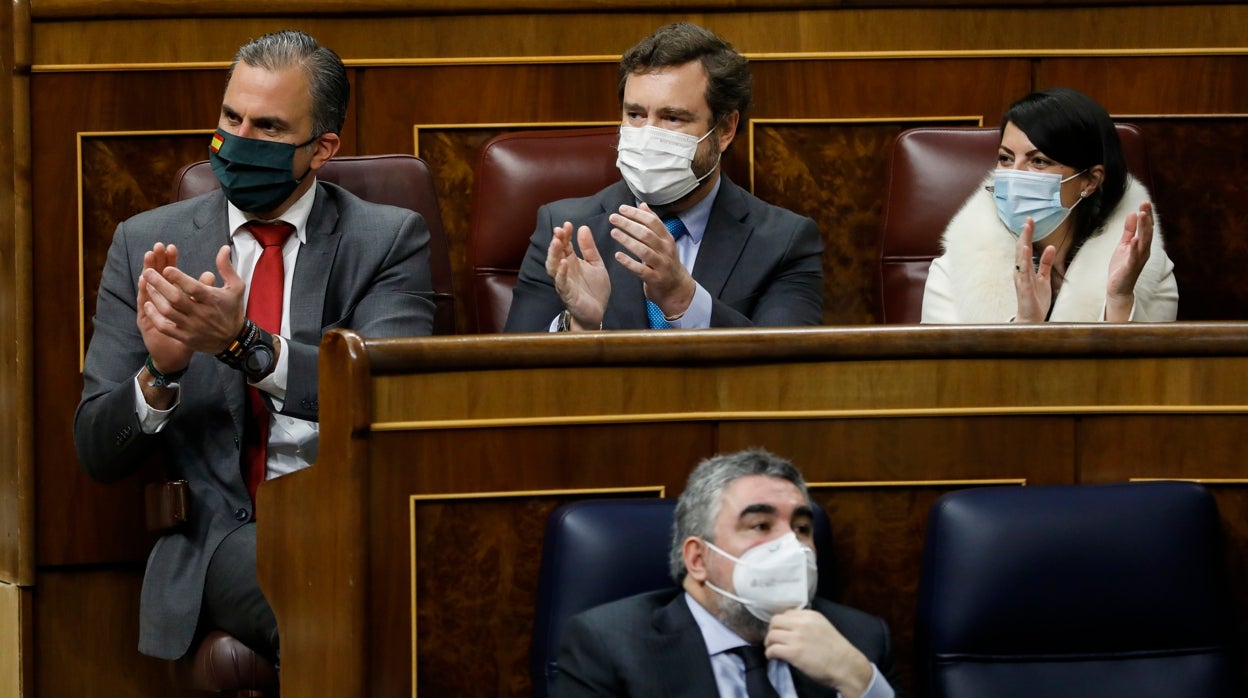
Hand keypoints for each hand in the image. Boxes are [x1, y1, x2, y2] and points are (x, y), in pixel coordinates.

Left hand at [139, 244, 245, 354]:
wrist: (233, 340)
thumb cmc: (233, 310)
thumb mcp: (236, 287)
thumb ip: (226, 267)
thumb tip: (223, 248)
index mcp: (213, 300)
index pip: (193, 287)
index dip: (178, 277)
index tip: (167, 268)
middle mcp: (202, 314)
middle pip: (176, 298)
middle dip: (159, 283)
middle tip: (148, 272)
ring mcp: (192, 327)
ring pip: (168, 311)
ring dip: (155, 297)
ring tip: (147, 285)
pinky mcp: (185, 337)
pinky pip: (165, 327)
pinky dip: (154, 316)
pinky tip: (148, 305)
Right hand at [544, 221, 609, 328]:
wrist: (597, 312)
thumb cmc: (594, 288)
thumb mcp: (596, 264)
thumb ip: (589, 248)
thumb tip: (583, 227)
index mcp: (571, 261)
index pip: (565, 245)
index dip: (565, 235)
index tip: (567, 224)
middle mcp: (565, 270)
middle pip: (556, 253)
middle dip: (556, 241)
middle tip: (559, 230)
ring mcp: (564, 282)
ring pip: (553, 267)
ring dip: (554, 254)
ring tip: (557, 243)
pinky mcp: (567, 294)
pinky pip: (561, 283)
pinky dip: (561, 273)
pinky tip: (564, 264)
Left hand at [609, 203, 695, 318]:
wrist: (676, 288)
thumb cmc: (666, 262)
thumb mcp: (664, 241)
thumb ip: (653, 224)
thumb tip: (643, 205)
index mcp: (667, 239)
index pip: (652, 222)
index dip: (637, 214)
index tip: (622, 209)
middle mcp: (666, 250)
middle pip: (647, 234)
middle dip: (629, 224)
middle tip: (613, 218)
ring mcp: (661, 265)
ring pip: (644, 250)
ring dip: (628, 240)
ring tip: (614, 232)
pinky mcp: (655, 279)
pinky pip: (641, 270)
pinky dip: (629, 262)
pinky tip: (618, 256)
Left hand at [765, 609, 874, 697]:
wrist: (846, 666)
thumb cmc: (836, 650)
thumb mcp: (823, 627)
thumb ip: (808, 624)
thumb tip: (791, 627)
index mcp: (811, 615)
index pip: (787, 613)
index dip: (782, 623)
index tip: (782, 631)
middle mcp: (803, 623)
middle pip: (775, 621)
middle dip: (772, 630)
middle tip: (774, 639)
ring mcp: (797, 637)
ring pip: (771, 634)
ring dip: (769, 642)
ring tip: (772, 649)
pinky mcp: (794, 652)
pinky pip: (772, 649)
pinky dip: (769, 653)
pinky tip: (773, 657)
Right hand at [1013, 217, 1055, 322]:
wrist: (1032, 318)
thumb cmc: (1036, 300)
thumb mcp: (1044, 278)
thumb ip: (1047, 263)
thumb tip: (1051, 247)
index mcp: (1026, 269)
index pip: (1026, 248)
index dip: (1028, 234)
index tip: (1031, 220)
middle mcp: (1021, 271)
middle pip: (1022, 249)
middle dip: (1025, 234)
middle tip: (1028, 219)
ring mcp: (1021, 279)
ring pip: (1021, 257)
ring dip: (1023, 242)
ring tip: (1026, 229)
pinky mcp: (1023, 287)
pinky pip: (1023, 271)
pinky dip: (1023, 259)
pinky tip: (1024, 249)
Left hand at [1105, 201, 1152, 321]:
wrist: (1117, 287)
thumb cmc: (1122, 266)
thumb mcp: (1124, 244)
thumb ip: (1129, 231)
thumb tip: (1133, 214)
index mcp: (1142, 245)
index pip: (1146, 227)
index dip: (1146, 215)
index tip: (1146, 202)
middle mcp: (1143, 251)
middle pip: (1147, 232)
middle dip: (1147, 218)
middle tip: (1146, 204)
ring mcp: (1138, 259)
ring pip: (1144, 242)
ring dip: (1144, 228)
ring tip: (1142, 216)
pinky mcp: (1130, 267)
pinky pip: (1134, 256)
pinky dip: (1135, 247)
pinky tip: (1135, 239)